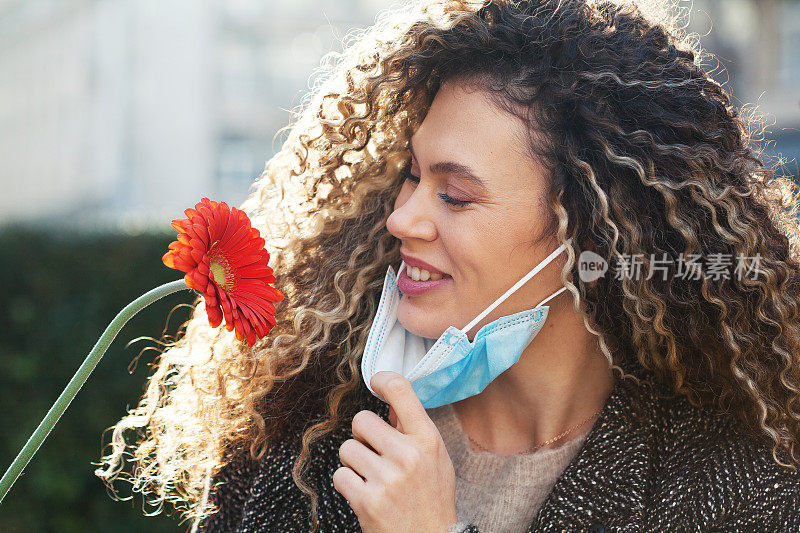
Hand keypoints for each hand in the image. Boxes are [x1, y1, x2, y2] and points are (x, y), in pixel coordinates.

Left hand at [333, 371, 458, 532]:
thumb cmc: (432, 498)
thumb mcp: (435, 458)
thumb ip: (413, 430)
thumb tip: (390, 404)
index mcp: (427, 440)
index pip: (402, 392)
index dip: (383, 380)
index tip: (376, 382)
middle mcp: (407, 455)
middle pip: (361, 420)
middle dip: (362, 436)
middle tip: (374, 453)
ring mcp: (386, 478)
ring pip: (347, 449)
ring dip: (354, 463)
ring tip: (372, 478)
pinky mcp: (367, 500)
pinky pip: (340, 476)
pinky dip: (348, 484)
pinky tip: (365, 493)